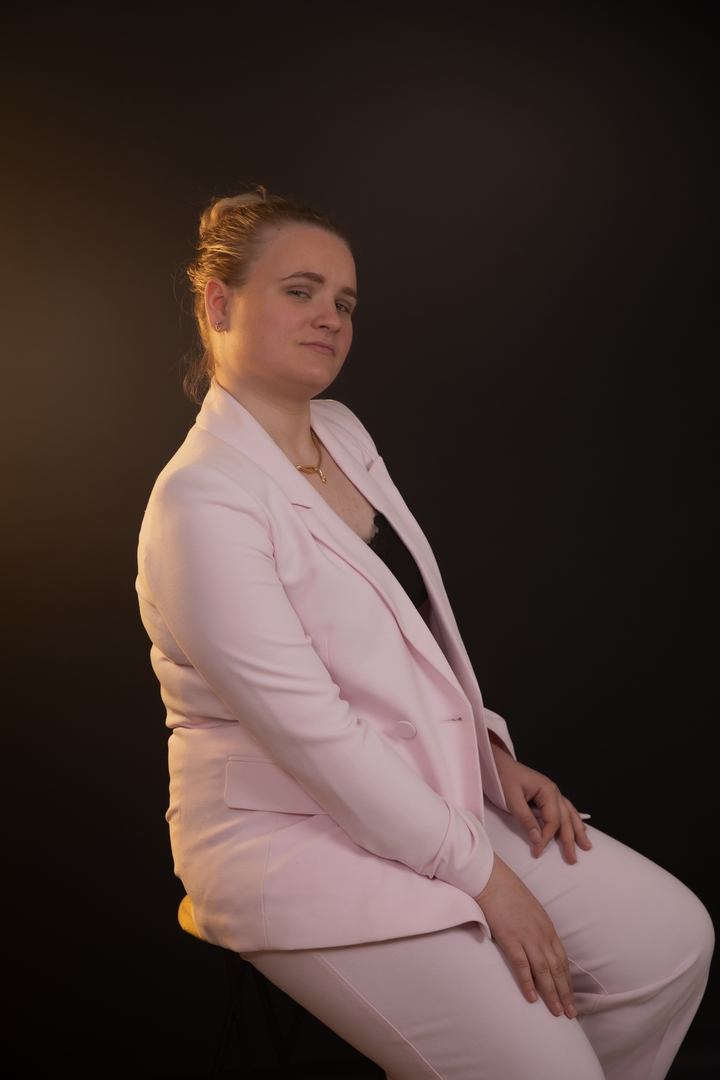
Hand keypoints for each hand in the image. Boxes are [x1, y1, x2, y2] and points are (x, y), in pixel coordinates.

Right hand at [475, 855, 576, 1017]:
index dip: (567, 980)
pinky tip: (532, 999)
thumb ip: (535, 928)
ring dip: (552, 993)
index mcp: (547, 928)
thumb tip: (536, 943)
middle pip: (558, 968)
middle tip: (571, 1014)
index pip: (562, 959)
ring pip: (545, 970)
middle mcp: (542, 935)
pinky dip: (529, 983)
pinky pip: (522, 965)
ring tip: (558, 1012)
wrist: (493, 880)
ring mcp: (527, 937)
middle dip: (565, 992)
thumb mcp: (530, 911)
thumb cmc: (508, 893)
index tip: (570, 997)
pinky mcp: (511, 939)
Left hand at [489, 736, 591, 862]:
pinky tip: (580, 826)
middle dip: (570, 840)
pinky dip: (573, 819)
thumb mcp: (511, 798)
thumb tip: (538, 838)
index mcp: (547, 790)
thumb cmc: (503, 777)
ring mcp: (552, 792)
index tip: (537, 852)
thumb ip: (525, 818)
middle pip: (565, 819)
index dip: (546, 838)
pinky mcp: (547, 794)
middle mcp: (554, 791)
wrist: (498, 762)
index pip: (552, 821)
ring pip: (569, 814)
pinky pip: (565, 809)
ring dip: (578, 831)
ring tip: (586, 846)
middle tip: (572, 860)